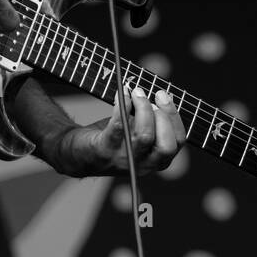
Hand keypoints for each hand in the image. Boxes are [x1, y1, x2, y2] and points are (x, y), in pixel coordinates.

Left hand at [54, 87, 185, 176]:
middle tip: (154, 94)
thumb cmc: (114, 139)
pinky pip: (119, 126)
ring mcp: (124, 160)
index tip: (163, 96)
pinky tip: (122, 94)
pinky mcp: (105, 150)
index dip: (174, 117)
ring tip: (136, 92)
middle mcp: (143, 165)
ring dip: (143, 108)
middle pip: (166, 146)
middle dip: (164, 117)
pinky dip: (123, 105)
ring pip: (144, 136)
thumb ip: (153, 121)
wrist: (78, 153)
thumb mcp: (140, 134)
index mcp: (157, 160)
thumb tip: (161, 96)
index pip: (178, 142)